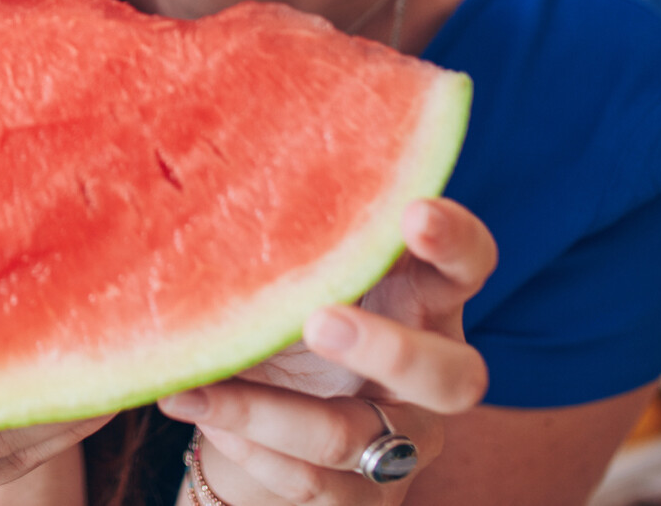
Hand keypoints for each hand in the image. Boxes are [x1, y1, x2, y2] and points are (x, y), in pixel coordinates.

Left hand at [158, 197, 495, 502]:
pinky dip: (247, 447)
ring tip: (192, 388)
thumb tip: (217, 186)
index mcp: (421, 299)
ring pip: (357, 437)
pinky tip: (198, 412)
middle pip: (454, 377)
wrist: (260, 422)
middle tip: (317, 320)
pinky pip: (313, 483)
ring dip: (266, 412)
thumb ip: (288, 242)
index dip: (454, 242)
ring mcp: (404, 442)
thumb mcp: (290, 276)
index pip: (468, 266)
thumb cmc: (283, 320)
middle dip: (388, 349)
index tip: (414, 213)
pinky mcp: (366, 497)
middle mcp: (432, 374)